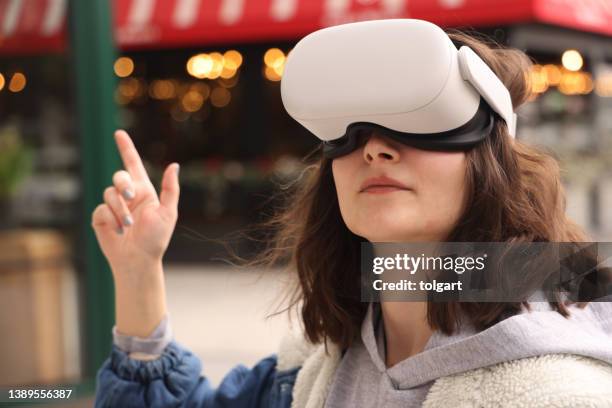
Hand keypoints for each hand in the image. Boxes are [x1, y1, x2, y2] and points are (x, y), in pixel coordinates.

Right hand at [91, 129, 179, 269]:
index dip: (126, 148)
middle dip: (123, 185)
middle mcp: (127, 195)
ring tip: (129, 226)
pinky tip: (119, 232)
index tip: (119, 133)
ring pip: (109, 194)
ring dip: (120, 210)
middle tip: (130, 197)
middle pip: (118, 177)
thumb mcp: (168, 213)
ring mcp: (113, 206)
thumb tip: (174, 165)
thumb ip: (171, 189)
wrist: (139, 260)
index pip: (133, 164)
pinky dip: (111, 220)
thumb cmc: (156, 238)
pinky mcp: (101, 218)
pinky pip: (101, 210)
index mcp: (144, 191)